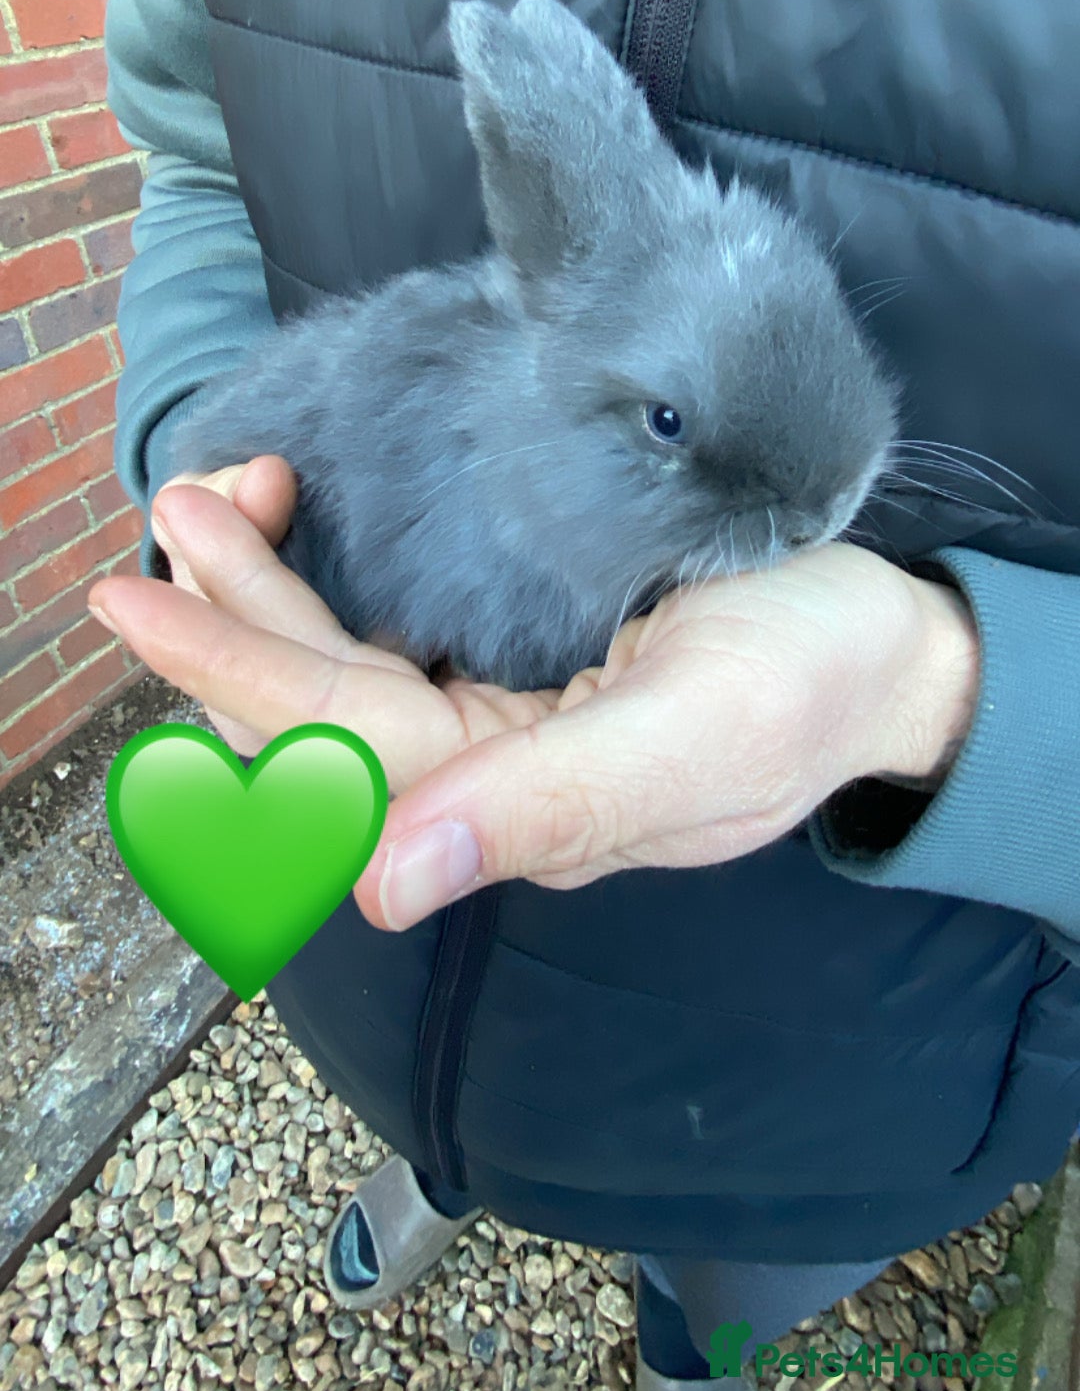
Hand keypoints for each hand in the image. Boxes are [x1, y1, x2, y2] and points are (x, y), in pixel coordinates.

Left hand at [88, 483, 979, 932]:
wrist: (893, 652)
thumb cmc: (815, 678)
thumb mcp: (699, 732)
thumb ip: (551, 806)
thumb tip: (384, 888)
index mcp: (524, 811)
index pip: (345, 744)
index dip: (237, 666)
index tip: (144, 590)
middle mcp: (491, 787)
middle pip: (323, 714)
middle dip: (231, 617)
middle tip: (178, 502)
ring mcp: (502, 741)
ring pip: (342, 685)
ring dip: (260, 605)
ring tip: (207, 507)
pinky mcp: (521, 691)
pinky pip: (384, 663)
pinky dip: (320, 605)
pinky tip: (291, 552)